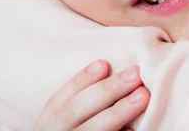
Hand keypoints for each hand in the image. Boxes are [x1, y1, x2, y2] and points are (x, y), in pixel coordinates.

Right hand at [33, 60, 150, 130]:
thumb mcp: (64, 126)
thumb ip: (79, 108)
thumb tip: (108, 72)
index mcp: (45, 127)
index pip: (59, 101)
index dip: (80, 80)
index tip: (104, 63)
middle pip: (75, 113)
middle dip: (105, 92)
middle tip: (134, 75)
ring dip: (117, 113)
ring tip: (143, 96)